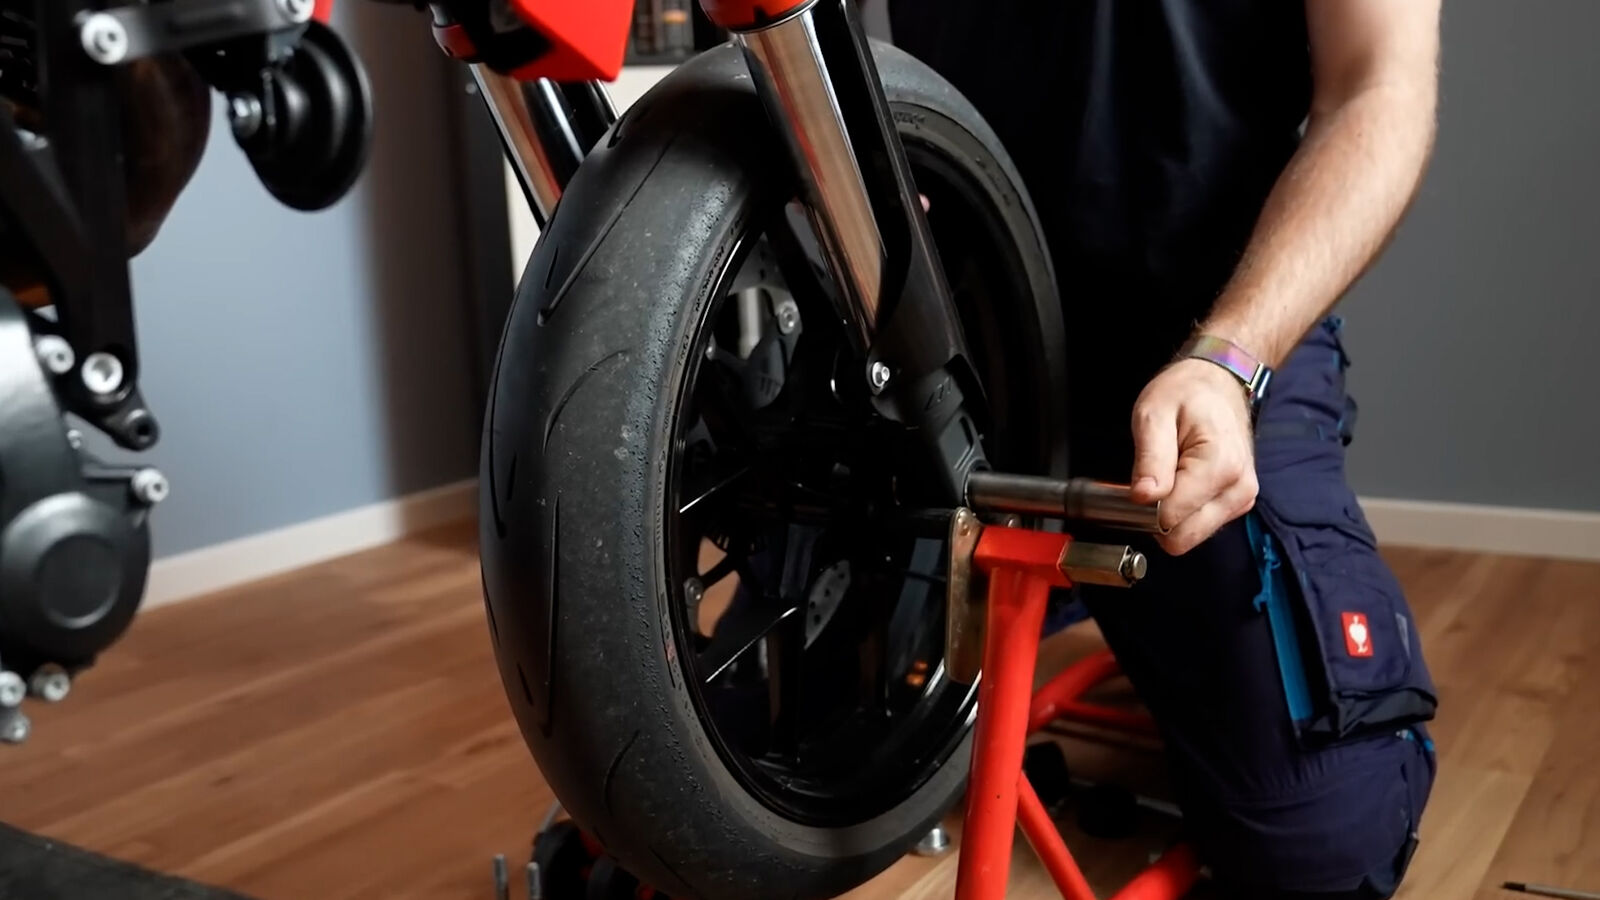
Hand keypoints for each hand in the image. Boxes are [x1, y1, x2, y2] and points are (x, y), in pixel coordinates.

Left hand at [1129, 358, 1258, 554]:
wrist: (1219, 383)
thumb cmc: (1187, 392)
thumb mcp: (1154, 414)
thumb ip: (1150, 458)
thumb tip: (1144, 498)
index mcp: (1221, 466)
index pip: (1171, 518)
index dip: (1145, 506)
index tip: (1140, 481)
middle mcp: (1238, 489)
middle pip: (1183, 537)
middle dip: (1157, 516)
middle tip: (1151, 479)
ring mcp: (1241, 499)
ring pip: (1190, 536)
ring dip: (1171, 514)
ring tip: (1169, 475)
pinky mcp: (1236, 503)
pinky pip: (1199, 526)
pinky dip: (1184, 512)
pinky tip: (1181, 482)